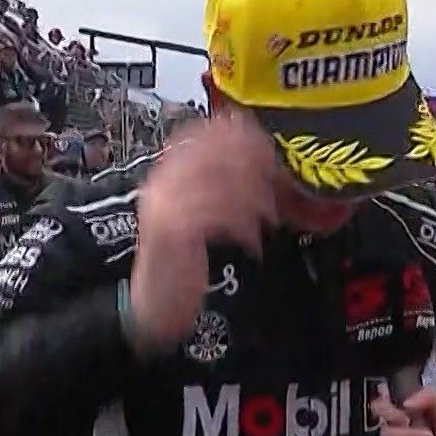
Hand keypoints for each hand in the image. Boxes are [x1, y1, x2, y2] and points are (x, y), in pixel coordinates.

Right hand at [125, 110, 278, 350]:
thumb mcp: (207, 214)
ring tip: (268, 216)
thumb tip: (273, 166)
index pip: (205, 132)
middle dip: (254, 166)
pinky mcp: (171, 231)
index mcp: (169, 171)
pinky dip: (240, 224)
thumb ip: (229, 187)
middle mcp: (162, 182)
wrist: (157, 303)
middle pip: (216, 153)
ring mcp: (163, 204)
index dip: (242, 136)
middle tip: (278, 184)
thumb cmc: (187, 258)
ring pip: (219, 181)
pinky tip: (251, 238)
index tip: (269, 148)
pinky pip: (214, 213)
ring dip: (252, 197)